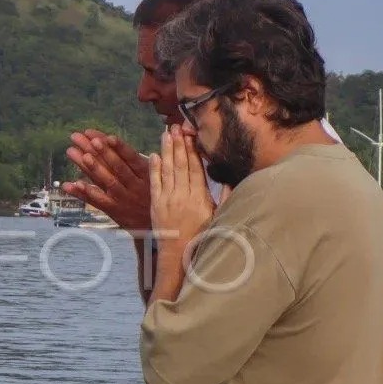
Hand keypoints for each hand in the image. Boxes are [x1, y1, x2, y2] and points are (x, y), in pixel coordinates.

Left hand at [60, 129, 151, 230]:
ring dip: (91, 168)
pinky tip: (73, 184)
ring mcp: (123, 199)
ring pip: (106, 181)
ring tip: (77, 154)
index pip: (131, 157)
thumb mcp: (154, 176)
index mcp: (146, 174)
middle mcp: (135, 186)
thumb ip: (138, 159)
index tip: (108, 137)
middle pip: (115, 166)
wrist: (160, 225)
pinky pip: (99, 201)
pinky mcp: (114, 210)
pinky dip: (85, 193)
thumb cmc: (153, 194)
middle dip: (99, 151)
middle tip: (82, 138)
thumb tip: (129, 138)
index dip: (119, 147)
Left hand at [148, 126, 215, 255]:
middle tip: (177, 127)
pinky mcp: (156, 206)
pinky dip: (154, 169)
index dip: (194, 151)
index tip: (192, 136)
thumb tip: (229, 178)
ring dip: (167, 151)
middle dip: (180, 144)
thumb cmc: (201, 238)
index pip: (197, 169)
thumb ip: (224, 197)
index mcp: (201, 198)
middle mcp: (184, 196)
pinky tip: (153, 155)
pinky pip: (155, 184)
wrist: (180, 256)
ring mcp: (169, 201)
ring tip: (166, 134)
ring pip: (168, 171)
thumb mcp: (218, 217)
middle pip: (182, 165)